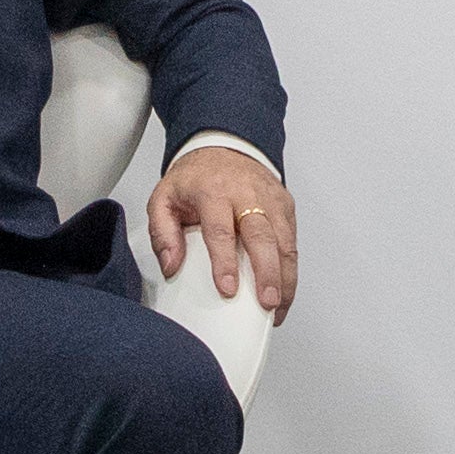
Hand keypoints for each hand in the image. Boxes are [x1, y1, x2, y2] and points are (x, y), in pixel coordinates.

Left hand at [151, 142, 298, 319]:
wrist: (223, 146)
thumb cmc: (195, 179)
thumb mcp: (164, 199)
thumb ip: (162, 233)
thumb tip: (171, 266)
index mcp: (213, 192)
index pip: (221, 230)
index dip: (225, 262)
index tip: (227, 289)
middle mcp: (247, 194)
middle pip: (263, 237)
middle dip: (267, 273)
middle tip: (266, 303)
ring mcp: (270, 200)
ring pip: (284, 241)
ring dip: (285, 277)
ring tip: (278, 307)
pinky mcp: (285, 207)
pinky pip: (292, 241)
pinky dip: (291, 270)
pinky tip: (284, 291)